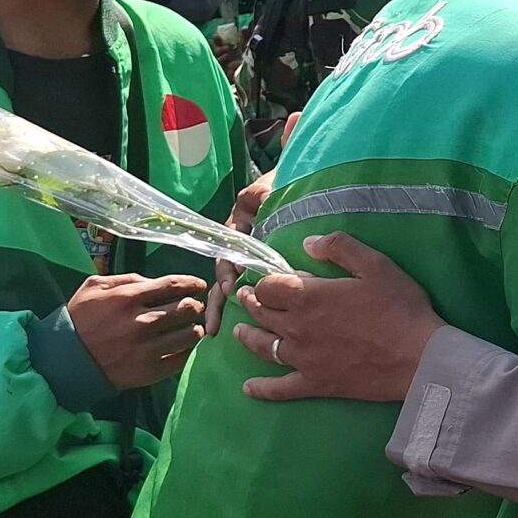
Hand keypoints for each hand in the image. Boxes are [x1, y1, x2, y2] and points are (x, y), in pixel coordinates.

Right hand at [67, 273, 210, 389]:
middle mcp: (141, 322)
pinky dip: (187, 350)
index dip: (192, 283)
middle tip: (196, 307)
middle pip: (187, 309)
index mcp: (128, 298)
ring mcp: (146, 349)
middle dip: (196, 305)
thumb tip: (155, 281)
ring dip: (195, 328)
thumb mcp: (94, 287)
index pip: (173, 285)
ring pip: (189, 335)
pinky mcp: (149, 371)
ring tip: (192, 327)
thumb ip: (126, 279)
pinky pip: (181, 359)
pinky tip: (184, 346)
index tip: (199, 285)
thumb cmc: (79, 319)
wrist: (65, 360)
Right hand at [203, 172, 275, 337]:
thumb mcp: (271, 186)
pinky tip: (238, 330)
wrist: (302, 187)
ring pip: (231, 286)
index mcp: (239, 227)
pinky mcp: (264, 270)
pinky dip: (243, 308)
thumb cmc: (283, 186)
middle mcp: (241, 246)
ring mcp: (251, 259)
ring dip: (223, 308)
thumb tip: (263, 198)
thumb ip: (262, 192)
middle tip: (216, 322)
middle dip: (219, 299)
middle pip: (225, 275)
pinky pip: (252, 291)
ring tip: (215, 331)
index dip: (226, 270)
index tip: (230, 286)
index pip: (227, 251)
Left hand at [233, 232, 441, 403]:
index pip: (270, 286)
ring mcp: (303, 359)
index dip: (265, 279)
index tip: (266, 277)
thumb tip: (306, 243)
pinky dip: (262, 389)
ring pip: (263, 347)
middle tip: (244, 297)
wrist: (418, 359)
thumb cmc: (400, 308)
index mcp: (308, 297)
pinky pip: (281, 388)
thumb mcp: (375, 265)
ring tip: (237, 331)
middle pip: (262, 313)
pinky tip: (248, 388)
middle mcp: (297, 328)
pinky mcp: (315, 383)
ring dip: (247, 337)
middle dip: (250, 302)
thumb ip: (338, 247)